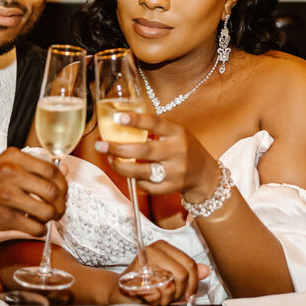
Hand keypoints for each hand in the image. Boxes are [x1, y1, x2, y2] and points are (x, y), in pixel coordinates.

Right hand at [0, 148, 67, 235]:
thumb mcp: (7, 165)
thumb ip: (35, 166)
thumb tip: (65, 170)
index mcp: (13, 158)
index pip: (51, 169)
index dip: (63, 182)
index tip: (62, 190)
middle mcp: (10, 174)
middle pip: (53, 190)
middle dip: (61, 203)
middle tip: (58, 208)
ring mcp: (6, 196)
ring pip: (46, 211)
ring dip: (51, 218)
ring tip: (46, 217)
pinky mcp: (3, 218)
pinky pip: (34, 227)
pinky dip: (40, 230)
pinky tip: (35, 227)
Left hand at [94, 110, 219, 202]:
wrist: (204, 175)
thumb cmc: (184, 148)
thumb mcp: (176, 133)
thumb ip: (155, 129)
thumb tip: (121, 123)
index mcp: (178, 133)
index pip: (156, 124)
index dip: (136, 120)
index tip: (118, 117)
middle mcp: (178, 152)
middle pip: (144, 151)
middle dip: (118, 148)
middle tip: (101, 145)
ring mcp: (175, 172)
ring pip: (142, 172)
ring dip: (121, 166)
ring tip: (109, 158)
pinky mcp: (171, 188)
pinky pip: (146, 186)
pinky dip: (134, 179)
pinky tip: (128, 173)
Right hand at [112, 240, 210, 305]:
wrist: (118, 292)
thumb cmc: (145, 286)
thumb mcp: (170, 279)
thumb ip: (188, 274)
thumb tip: (206, 270)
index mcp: (164, 247)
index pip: (190, 264)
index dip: (193, 283)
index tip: (188, 294)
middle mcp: (154, 249)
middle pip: (183, 274)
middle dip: (180, 292)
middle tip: (170, 298)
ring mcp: (143, 261)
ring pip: (171, 285)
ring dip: (167, 298)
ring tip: (158, 297)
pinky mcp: (135, 276)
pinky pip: (156, 293)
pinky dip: (156, 300)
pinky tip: (150, 299)